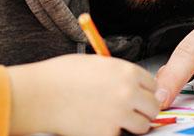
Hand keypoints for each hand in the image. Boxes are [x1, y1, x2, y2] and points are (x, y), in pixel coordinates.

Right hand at [8, 54, 158, 135]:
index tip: (139, 95)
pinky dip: (111, 132)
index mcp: (126, 72)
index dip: (145, 91)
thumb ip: (117, 73)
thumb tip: (130, 83)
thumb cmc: (60, 76)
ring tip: (115, 118)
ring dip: (132, 124)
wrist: (40, 95)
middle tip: (131, 110)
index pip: (153, 85)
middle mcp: (127, 93)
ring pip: (143, 126)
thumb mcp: (95, 64)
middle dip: (143, 109)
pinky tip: (97, 123)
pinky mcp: (107, 133)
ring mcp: (118, 115)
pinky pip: (119, 135)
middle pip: (153, 107)